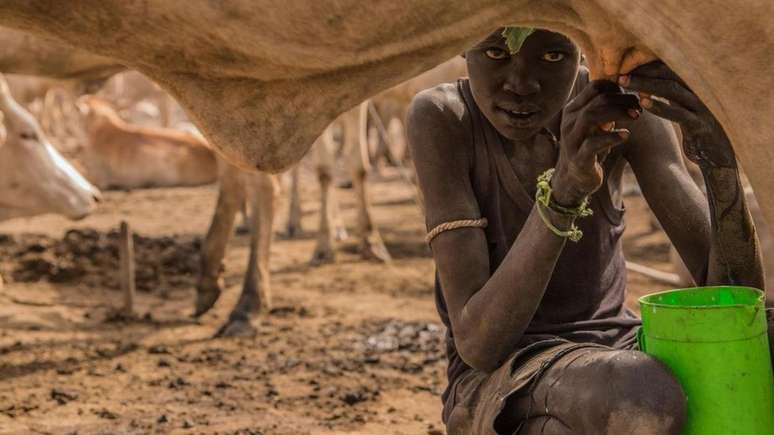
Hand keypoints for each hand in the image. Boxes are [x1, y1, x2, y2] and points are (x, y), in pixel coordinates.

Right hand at [552, 80, 639, 205]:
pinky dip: (612, 137)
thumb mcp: (595, 126)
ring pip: (591, 116)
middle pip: (597, 100)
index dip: (616, 88)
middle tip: (640, 106)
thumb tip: (628, 94)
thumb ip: (604, 110)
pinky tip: (626, 135)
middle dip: (622, 100)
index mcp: (573, 110)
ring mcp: (572, 140)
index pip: (594, 87)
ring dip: (617, 113)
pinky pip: (593, 144)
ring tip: (636, 116)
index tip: (631, 97)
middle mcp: (569, 122)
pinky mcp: (579, 158)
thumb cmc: (589, 148)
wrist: (573, 179)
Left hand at [619, 61, 735, 168]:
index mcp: (694, 86)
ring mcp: (701, 107)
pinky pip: (678, 113)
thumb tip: (644, 89)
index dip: (646, 65)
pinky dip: (660, 106)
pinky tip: (642, 103)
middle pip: (668, 73)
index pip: (668, 67)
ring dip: (645, 84)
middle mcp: (699, 91)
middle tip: (619, 72)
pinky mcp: (701, 125)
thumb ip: (670, 98)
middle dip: (643, 71)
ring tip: (623, 82)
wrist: (719, 158)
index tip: (623, 66)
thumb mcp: (683, 112)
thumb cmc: (696, 133)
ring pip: (671, 89)